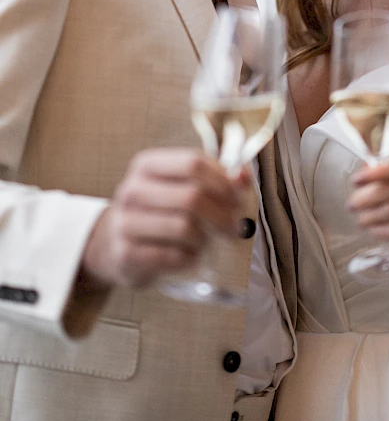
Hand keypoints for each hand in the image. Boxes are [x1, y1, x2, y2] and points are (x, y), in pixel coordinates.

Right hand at [80, 148, 249, 289]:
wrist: (113, 243)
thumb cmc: (158, 209)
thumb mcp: (180, 185)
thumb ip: (215, 177)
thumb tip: (243, 176)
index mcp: (147, 165)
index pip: (193, 163)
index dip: (223, 180)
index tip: (239, 197)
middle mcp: (132, 189)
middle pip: (192, 197)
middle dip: (222, 214)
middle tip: (235, 228)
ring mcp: (125, 222)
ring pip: (185, 228)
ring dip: (205, 238)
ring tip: (206, 241)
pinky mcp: (126, 254)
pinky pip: (173, 256)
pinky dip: (190, 258)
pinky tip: (190, 256)